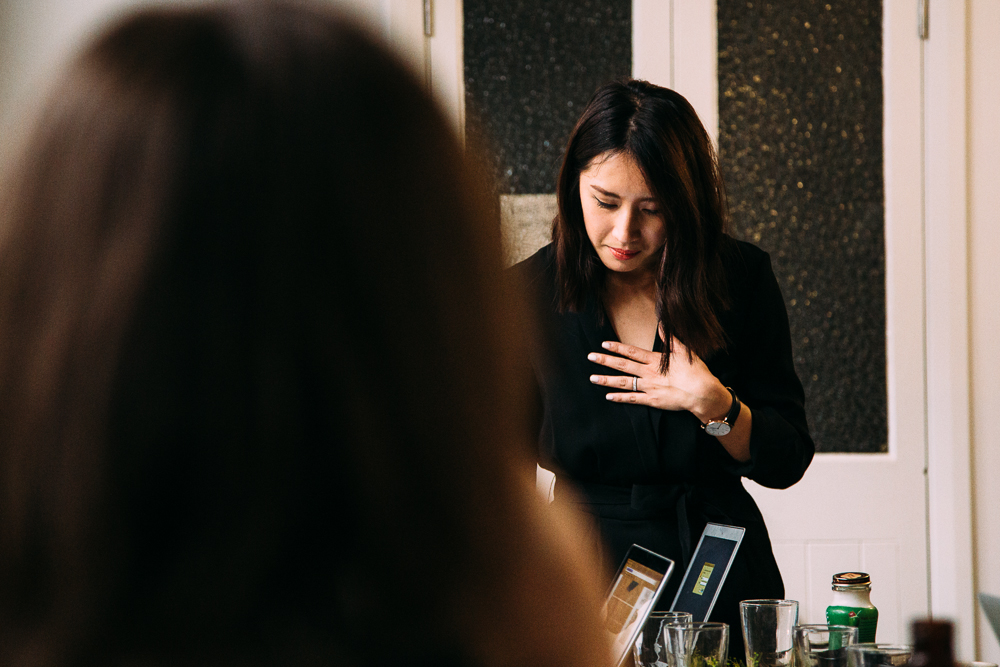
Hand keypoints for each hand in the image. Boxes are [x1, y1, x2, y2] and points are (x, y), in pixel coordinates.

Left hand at [587, 338, 730, 421]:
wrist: (703, 393)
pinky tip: (608, 396)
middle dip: (605, 361)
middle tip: (590, 357)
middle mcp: (648, 373)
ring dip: (606, 380)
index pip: (632, 352)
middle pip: (622, 365)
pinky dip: (620, 398)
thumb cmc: (696, 371)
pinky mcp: (652, 400)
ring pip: (623, 382)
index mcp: (655, 360)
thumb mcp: (684, 351)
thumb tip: (661, 324)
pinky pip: (632, 399)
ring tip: (592, 378)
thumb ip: (671, 339)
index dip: (617, 347)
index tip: (604, 344)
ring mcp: (649, 387)